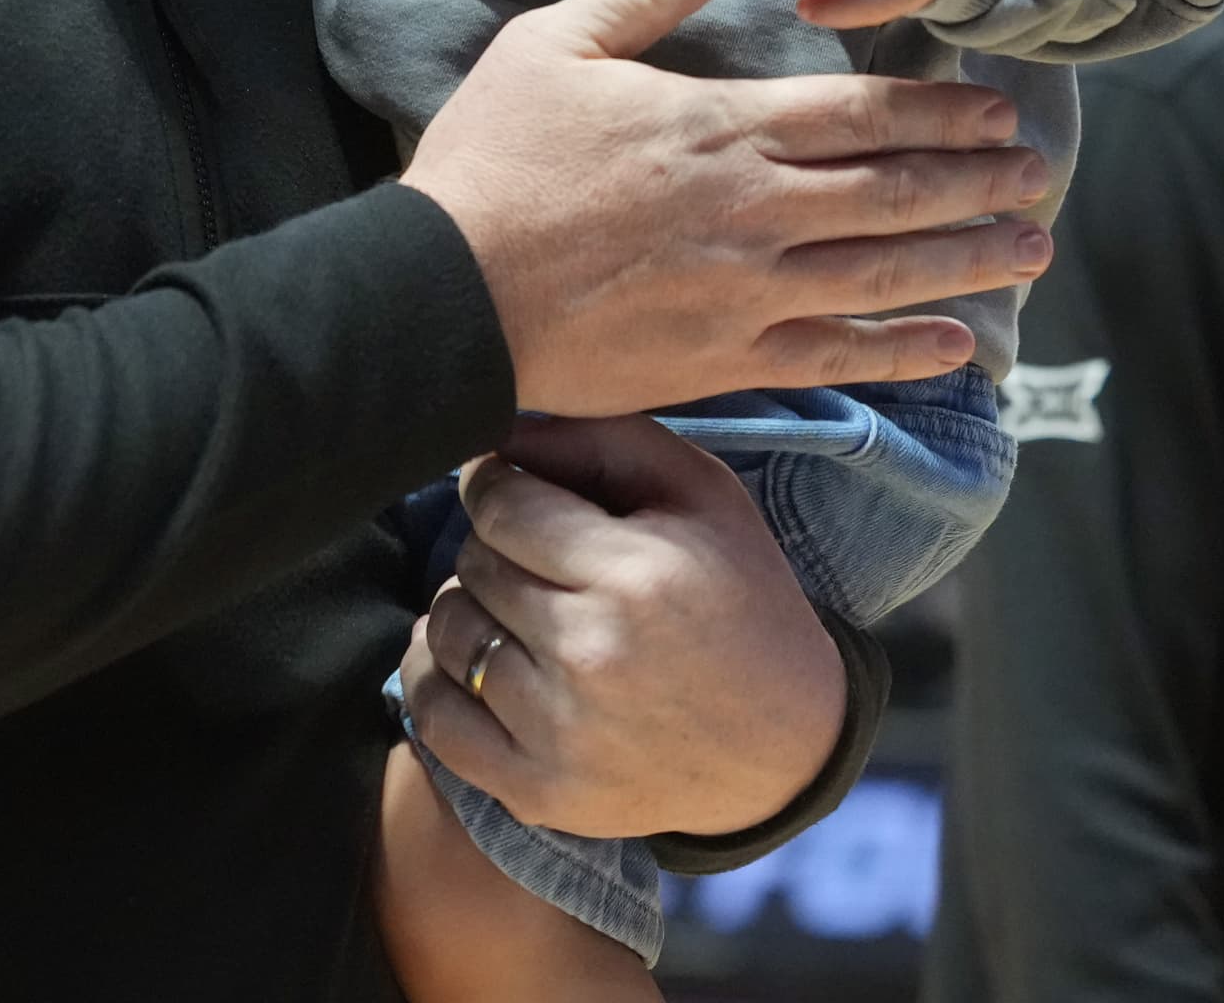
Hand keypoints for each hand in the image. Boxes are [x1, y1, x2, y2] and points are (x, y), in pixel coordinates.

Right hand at [399, 0, 1049, 417]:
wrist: (443, 295)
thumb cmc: (493, 160)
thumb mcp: (558, 43)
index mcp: (721, 125)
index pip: (862, 114)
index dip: (941, 113)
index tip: (997, 113)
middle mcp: (756, 208)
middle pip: (896, 191)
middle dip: (978, 183)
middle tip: (1039, 178)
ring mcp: (748, 292)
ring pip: (887, 273)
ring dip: (968, 259)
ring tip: (1031, 252)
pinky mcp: (725, 361)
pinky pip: (837, 356)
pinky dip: (905, 352)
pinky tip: (957, 346)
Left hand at [399, 416, 845, 841]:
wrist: (787, 745)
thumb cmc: (742, 598)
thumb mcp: (700, 493)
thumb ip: (601, 440)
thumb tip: (500, 431)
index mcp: (632, 575)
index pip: (500, 504)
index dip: (498, 485)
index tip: (515, 491)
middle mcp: (589, 656)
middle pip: (473, 564)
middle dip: (496, 547)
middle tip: (539, 558)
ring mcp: (560, 732)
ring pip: (449, 632)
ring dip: (469, 610)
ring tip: (518, 611)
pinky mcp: (540, 792)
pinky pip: (436, 722)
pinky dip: (440, 681)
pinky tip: (481, 663)